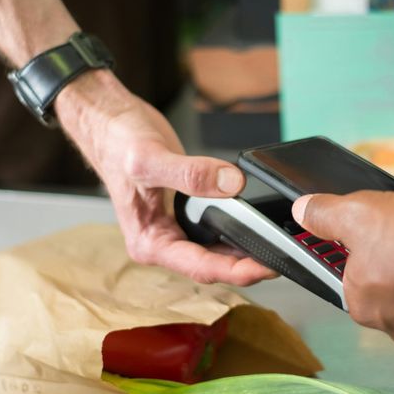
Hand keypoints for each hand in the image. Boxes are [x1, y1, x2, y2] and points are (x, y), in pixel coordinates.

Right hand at [56, 70, 274, 284]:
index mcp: (149, 242)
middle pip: (213, 265)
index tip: (267, 267)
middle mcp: (161, 241)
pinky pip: (216, 228)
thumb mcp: (150, 157)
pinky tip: (257, 224)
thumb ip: (190, 174)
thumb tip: (230, 184)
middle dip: (248, 265)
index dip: (237, 271)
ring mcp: (173, 229)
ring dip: (245, 250)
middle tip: (284, 257)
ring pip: (216, 250)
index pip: (201, 268)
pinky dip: (237, 228)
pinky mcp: (184, 213)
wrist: (109, 121)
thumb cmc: (117, 142)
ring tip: (278, 245)